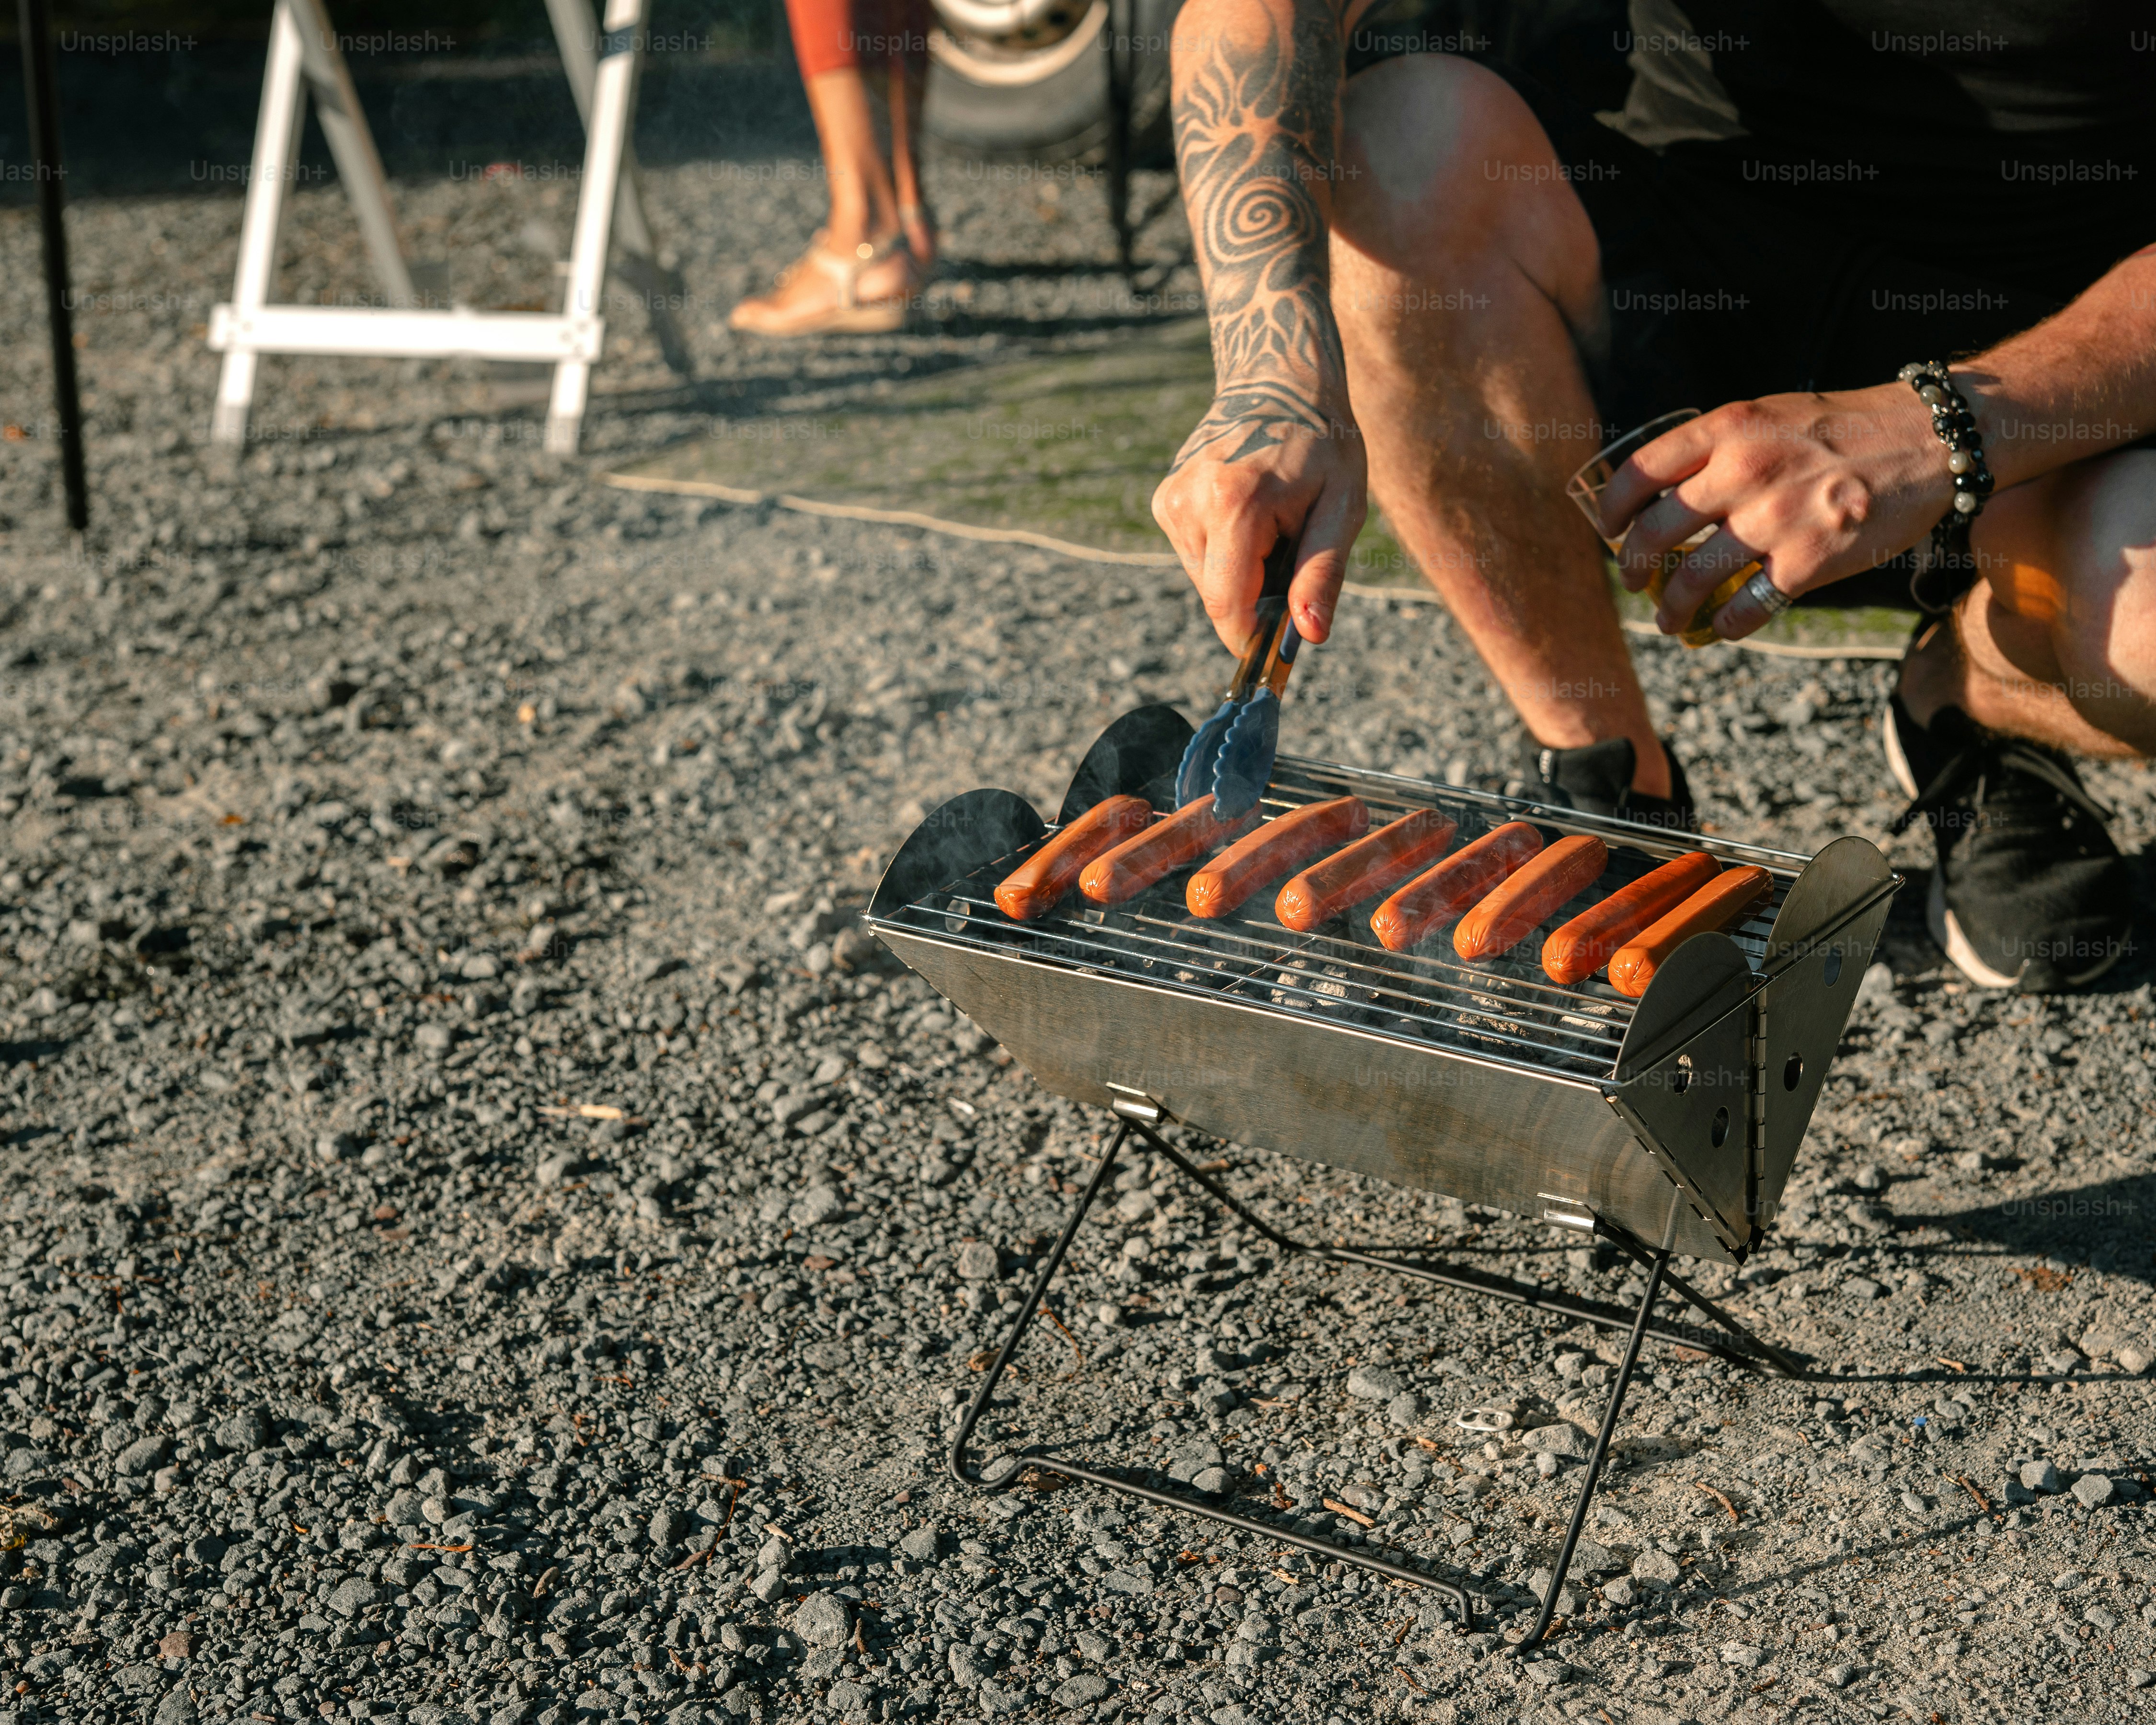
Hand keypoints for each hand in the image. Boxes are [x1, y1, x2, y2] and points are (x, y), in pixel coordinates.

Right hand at [1151, 385, 1367, 652]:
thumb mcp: (1343, 508)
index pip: (1227, 604)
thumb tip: (1307, 637)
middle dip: (1254, 597)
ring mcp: (1171, 499)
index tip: (1274, 649)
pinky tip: (1247, 514)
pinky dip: (1225, 552)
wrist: (1279, 384)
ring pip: (1205, 578)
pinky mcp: (1164, 499)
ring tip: (1272, 524)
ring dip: (1241, 572)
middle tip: (1292, 550)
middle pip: (1217, 595)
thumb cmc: (1323, 446)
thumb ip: (1322, 574)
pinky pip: (1197, 554)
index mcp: (1234, 504)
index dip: (1250, 638)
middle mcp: (1189, 502)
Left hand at [1595, 384, 1953, 639]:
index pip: (1639, 473)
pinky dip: (1727, 627)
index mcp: (1729, 429)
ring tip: (1668, 620)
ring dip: (1671, 610)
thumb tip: (1665, 493)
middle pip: (1653, 534)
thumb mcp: (1771, 415)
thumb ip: (1719, 448)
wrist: (1932, 439)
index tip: (1608, 531)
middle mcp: (1744, 471)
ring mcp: (1775, 519)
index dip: (1611, 510)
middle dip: (1632, 568)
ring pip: (1691, 580)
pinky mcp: (1809, 561)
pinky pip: (1745, 609)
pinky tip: (1724, 628)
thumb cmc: (1847, 428)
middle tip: (1634, 581)